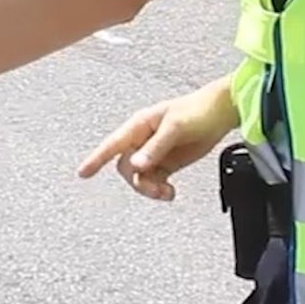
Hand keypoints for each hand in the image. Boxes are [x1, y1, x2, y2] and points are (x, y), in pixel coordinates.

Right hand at [76, 78, 237, 201]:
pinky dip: (160, 190)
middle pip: (125, 168)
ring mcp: (154, 152)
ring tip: (167, 193)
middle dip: (138, 182)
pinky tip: (171, 192)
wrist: (221, 112)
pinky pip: (154, 181)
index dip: (96, 159)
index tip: (83, 173)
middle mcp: (143, 139)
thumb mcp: (176, 127)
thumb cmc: (198, 110)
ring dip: (150, 189)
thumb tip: (136, 165)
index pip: (113, 144)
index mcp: (139, 126)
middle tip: (156, 189)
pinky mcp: (167, 162)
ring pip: (139, 177)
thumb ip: (156, 147)